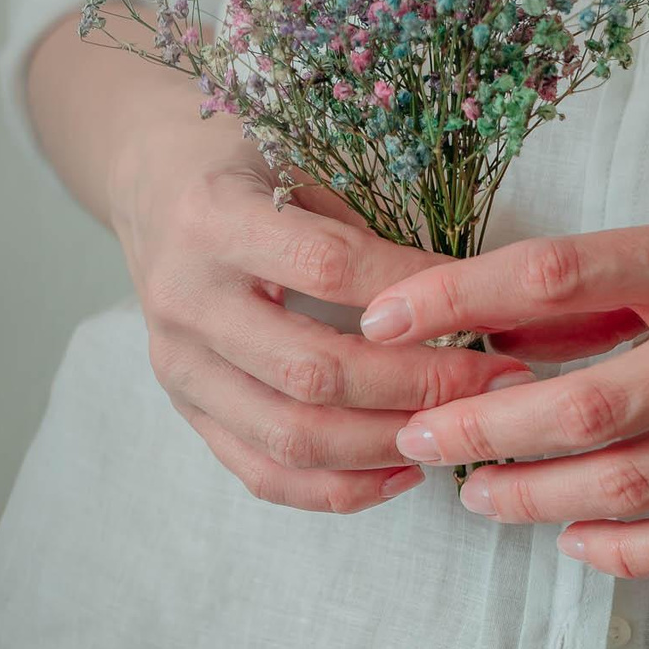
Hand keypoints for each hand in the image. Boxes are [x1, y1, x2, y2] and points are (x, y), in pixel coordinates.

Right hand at [111, 123, 539, 514]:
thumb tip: (467, 300)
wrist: (152, 182)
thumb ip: (364, 229)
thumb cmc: (246, 164)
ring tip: (458, 432)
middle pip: (313, 371)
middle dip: (418, 386)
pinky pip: (263, 473)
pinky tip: (401, 471)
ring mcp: (177, 363)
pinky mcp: (184, 407)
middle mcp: (185, 297)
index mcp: (214, 219)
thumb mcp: (300, 160)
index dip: (413, 297)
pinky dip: (338, 488)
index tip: (487, 310)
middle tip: (496, 383)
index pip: (328, 269)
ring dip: (387, 445)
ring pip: (290, 436)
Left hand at [357, 174, 648, 572]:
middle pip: (584, 404)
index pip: (555, 275)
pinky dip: (631, 549)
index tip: (384, 316)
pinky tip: (579, 541)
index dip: (457, 300)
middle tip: (417, 437)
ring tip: (480, 495)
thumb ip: (624, 274)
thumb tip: (507, 315)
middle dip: (482, 428)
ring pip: (635, 482)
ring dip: (539, 499)